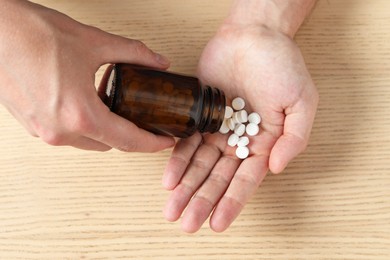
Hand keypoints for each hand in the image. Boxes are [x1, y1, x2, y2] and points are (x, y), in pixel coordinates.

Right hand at [0, 1, 173, 151]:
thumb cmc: (33, 34)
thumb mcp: (95, 42)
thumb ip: (133, 54)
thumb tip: (157, 61)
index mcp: (80, 115)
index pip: (128, 140)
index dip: (152, 143)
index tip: (165, 140)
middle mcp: (60, 131)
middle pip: (109, 145)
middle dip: (130, 136)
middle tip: (145, 122)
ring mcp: (43, 131)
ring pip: (87, 142)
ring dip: (106, 131)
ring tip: (119, 112)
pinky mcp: (31, 125)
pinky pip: (67, 135)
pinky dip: (84, 126)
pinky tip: (89, 107)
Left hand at [162, 23, 317, 231]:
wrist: (254, 35)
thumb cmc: (283, 65)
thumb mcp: (302, 102)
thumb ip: (294, 138)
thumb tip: (275, 168)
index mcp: (264, 144)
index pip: (245, 180)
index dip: (231, 202)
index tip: (217, 223)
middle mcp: (239, 141)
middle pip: (218, 178)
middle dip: (202, 201)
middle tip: (187, 223)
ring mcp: (217, 129)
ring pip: (198, 165)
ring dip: (185, 188)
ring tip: (172, 209)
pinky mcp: (199, 114)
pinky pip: (186, 142)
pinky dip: (176, 160)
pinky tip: (168, 179)